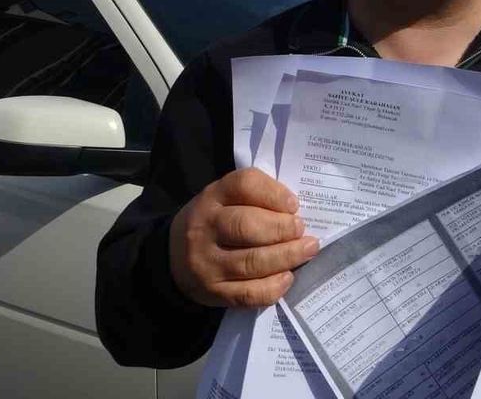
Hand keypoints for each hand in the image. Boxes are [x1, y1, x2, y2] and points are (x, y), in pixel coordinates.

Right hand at [169, 168, 319, 307]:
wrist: (172, 257)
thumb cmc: (214, 222)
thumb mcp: (225, 199)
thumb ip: (256, 198)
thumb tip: (296, 212)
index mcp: (211, 197)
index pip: (243, 185)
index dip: (274, 193)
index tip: (293, 204)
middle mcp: (205, 228)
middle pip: (247, 226)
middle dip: (282, 229)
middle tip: (301, 229)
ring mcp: (207, 263)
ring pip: (251, 261)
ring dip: (287, 256)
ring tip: (308, 250)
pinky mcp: (213, 292)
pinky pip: (248, 293)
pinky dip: (273, 287)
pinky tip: (287, 278)